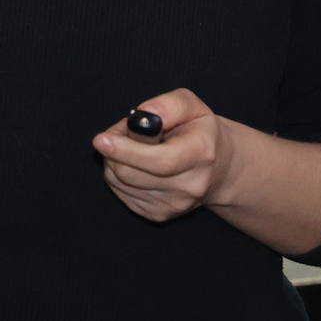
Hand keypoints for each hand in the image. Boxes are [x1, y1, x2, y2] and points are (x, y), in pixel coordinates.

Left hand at [93, 89, 238, 222]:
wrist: (219, 168)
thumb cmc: (200, 131)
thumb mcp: (192, 106)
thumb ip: (168, 105)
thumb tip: (143, 116)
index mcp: (201, 154)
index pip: (160, 160)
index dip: (126, 150)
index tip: (101, 140)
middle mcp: (190, 185)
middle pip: (132, 174)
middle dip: (115, 148)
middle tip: (123, 130)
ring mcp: (175, 205)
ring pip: (121, 183)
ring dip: (114, 159)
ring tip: (132, 144)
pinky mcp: (159, 215)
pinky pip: (122, 193)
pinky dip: (117, 174)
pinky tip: (134, 163)